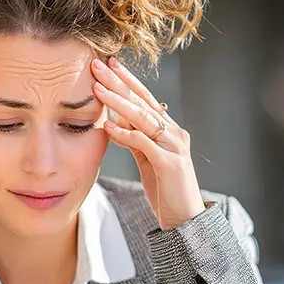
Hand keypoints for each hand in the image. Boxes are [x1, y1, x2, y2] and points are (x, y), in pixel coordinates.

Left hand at [91, 57, 205, 229]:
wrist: (185, 219)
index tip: (110, 64)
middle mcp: (174, 134)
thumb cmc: (165, 189)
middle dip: (119, 82)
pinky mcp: (169, 164)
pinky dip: (125, 134)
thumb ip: (135, 140)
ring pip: (142, 118)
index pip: (146, 98)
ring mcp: (174, 147)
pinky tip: (108, 126)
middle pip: (143, 102)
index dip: (128, 80)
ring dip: (118, 102)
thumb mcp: (147, 160)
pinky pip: (144, 144)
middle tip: (98, 65)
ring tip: (97, 89)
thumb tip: (114, 121)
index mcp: (169, 130)